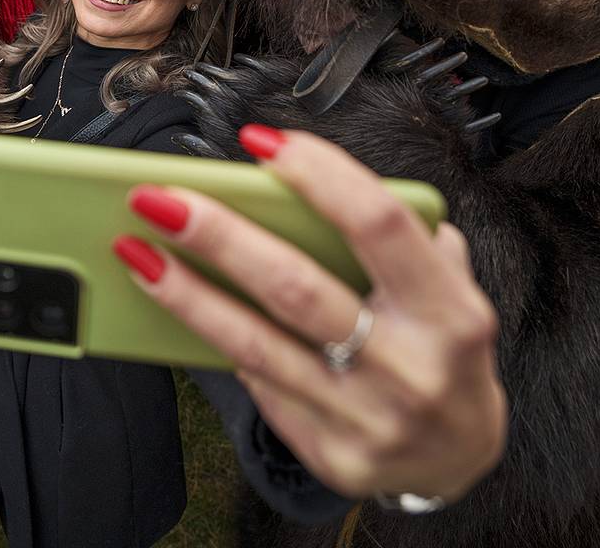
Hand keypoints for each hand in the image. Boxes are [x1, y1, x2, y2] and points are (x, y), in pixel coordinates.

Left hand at [116, 126, 506, 502]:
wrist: (464, 456)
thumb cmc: (440, 346)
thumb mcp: (449, 286)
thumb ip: (402, 236)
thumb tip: (310, 182)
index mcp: (451, 310)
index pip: (377, 224)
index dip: (318, 175)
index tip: (259, 140)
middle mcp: (412, 369)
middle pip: (295, 287)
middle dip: (218, 236)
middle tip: (156, 197)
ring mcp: (371, 421)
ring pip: (257, 345)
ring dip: (186, 293)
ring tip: (135, 250)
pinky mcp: (334, 458)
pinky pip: (260, 388)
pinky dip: (216, 343)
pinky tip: (179, 308)